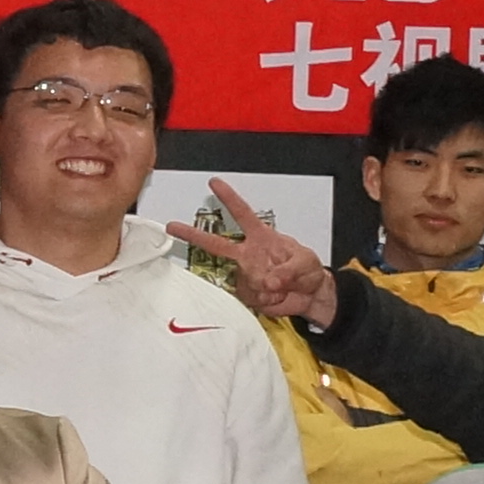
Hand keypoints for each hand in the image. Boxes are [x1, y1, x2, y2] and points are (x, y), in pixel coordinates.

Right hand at [172, 176, 338, 325]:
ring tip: (283, 284)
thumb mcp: (305, 262)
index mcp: (262, 238)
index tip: (215, 184)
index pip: (243, 214)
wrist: (311, 295)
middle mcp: (249, 255)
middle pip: (216, 244)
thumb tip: (270, 280)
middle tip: (173, 227)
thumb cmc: (308, 271)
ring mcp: (246, 275)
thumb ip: (288, 270)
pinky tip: (277, 294)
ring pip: (245, 279)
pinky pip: (252, 297)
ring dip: (267, 286)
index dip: (229, 198)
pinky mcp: (248, 293)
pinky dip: (268, 299)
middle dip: (193, 235)